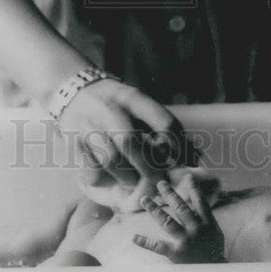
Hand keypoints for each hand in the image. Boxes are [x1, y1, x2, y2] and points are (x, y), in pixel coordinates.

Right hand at [57, 77, 197, 194]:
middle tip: (157, 181)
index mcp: (133, 97)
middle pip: (131, 142)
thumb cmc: (117, 103)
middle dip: (148, 167)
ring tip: (133, 183)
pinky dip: (102, 179)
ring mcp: (89, 123)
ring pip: (109, 159)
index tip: (184, 162)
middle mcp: (110, 108)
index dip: (178, 147)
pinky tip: (108, 179)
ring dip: (126, 177)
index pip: (163, 121)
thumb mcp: (139, 105)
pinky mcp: (73, 140)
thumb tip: (196, 156)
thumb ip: (163, 127)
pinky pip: (90, 169)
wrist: (73, 88)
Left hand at [133, 175, 224, 263]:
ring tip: (144, 199)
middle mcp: (196, 229)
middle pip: (181, 207)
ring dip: (154, 209)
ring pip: (167, 221)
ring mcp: (185, 240)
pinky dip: (144, 241)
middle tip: (160, 183)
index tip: (188, 177)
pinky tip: (134, 237)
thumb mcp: (215, 232)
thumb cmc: (214, 251)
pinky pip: (157, 246)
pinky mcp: (175, 253)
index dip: (194, 188)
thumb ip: (205, 217)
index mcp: (207, 223)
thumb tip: (196, 200)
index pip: (200, 201)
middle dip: (170, 194)